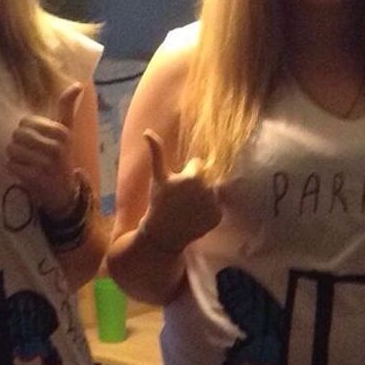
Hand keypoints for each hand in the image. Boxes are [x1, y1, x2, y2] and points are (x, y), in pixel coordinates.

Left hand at [6, 83, 82, 215]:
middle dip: (18, 143)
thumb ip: (67, 107)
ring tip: (25, 161)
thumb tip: (78, 84)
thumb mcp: (66, 131)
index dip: (25, 129)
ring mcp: (46, 164)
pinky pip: (10, 165)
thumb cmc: (61, 155)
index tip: (35, 138)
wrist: (64, 190)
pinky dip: (13, 169)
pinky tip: (24, 171)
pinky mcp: (35, 178)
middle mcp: (56, 147)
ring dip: (14, 156)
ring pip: (12, 150)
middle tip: (28, 151)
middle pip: (17, 134)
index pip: (26, 121)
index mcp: (62, 132)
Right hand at [139, 128, 221, 251]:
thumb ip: (157, 152)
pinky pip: (217, 206)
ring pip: (213, 191)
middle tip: (183, 198)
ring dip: (204, 195)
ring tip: (188, 207)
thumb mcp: (158, 177)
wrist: (163, 233)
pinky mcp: (218, 217)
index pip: (198, 164)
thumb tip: (147, 131)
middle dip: (197, 184)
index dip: (187, 172)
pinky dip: (208, 210)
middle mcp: (208, 189)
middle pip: (208, 177)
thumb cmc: (158, 202)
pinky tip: (194, 216)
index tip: (178, 185)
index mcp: (194, 176)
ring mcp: (214, 204)